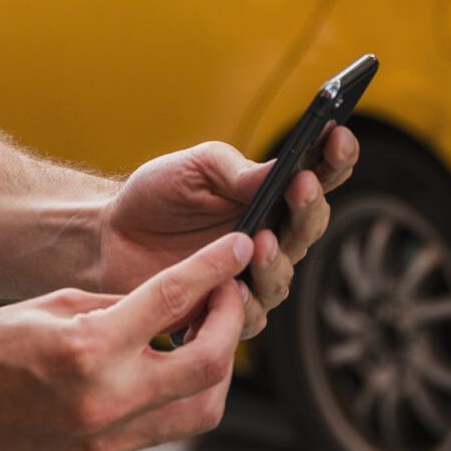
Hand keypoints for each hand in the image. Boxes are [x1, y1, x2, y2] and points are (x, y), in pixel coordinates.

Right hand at [0, 233, 254, 450]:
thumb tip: (173, 304)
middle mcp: (104, 397)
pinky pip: (167, 428)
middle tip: (230, 294)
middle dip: (230, 325)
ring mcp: (106, 436)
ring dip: (218, 369)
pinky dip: (186, 395)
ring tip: (209, 333)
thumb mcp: (54, 305)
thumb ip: (119, 308)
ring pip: (201, 409)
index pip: (172, 300)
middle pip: (208, 365)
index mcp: (87, 347)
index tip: (239, 247)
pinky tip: (178, 365)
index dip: (214, 269)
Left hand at [93, 128, 359, 340]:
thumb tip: (280, 171)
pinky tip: (232, 288)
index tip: (338, 134)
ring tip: (260, 240)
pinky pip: (250, 316)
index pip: (319, 175)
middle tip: (301, 186)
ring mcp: (252, 277)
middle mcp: (273, 236)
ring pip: (283, 276)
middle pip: (310, 227)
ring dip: (277, 258)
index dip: (336, 157)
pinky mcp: (226, 312)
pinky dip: (244, 303)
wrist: (111, 237)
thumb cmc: (158, 194)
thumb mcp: (193, 167)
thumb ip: (234, 169)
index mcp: (272, 194)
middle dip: (309, 206)